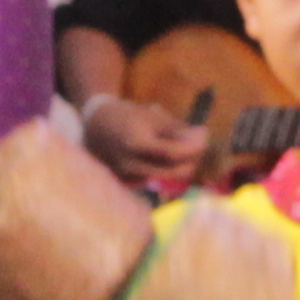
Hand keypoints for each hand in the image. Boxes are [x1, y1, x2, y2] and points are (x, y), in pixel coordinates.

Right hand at [78, 89, 207, 189]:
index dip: (193, 147)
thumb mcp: (151, 116)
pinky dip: (164, 171)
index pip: (173, 153)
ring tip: (183, 150)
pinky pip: (153, 181)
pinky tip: (164, 159)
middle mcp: (130, 164)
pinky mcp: (126, 183)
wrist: (94, 125)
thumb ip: (176, 129)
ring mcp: (127, 177)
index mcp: (136, 143)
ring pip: (164, 178)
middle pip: (173, 172)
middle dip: (191, 160)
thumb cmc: (126, 116)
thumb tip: (201, 138)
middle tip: (198, 146)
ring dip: (179, 167)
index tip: (205, 136)